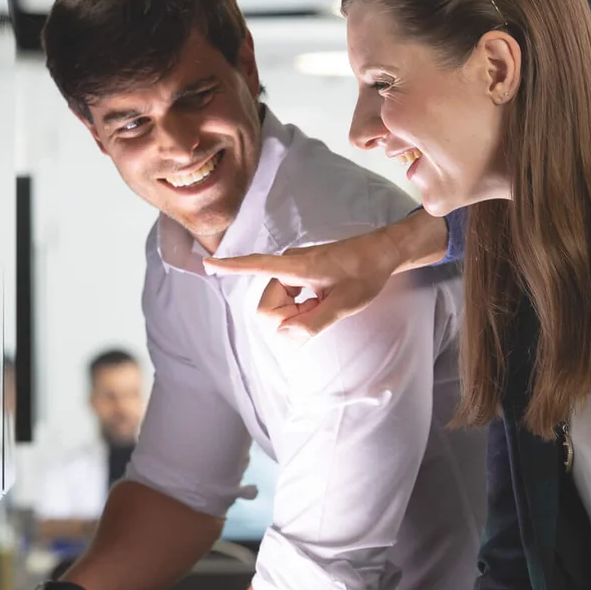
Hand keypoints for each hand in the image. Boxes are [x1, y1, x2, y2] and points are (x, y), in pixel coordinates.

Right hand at [204, 229, 400, 337]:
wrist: (383, 253)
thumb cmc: (365, 274)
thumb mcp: (344, 304)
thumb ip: (313, 323)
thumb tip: (284, 336)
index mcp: (295, 267)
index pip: (255, 265)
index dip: (230, 267)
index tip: (207, 263)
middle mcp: (288, 264)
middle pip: (268, 303)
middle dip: (287, 318)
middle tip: (319, 313)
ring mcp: (294, 268)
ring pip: (278, 303)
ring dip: (296, 314)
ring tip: (324, 306)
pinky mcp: (300, 273)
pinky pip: (287, 297)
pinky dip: (300, 307)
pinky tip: (322, 302)